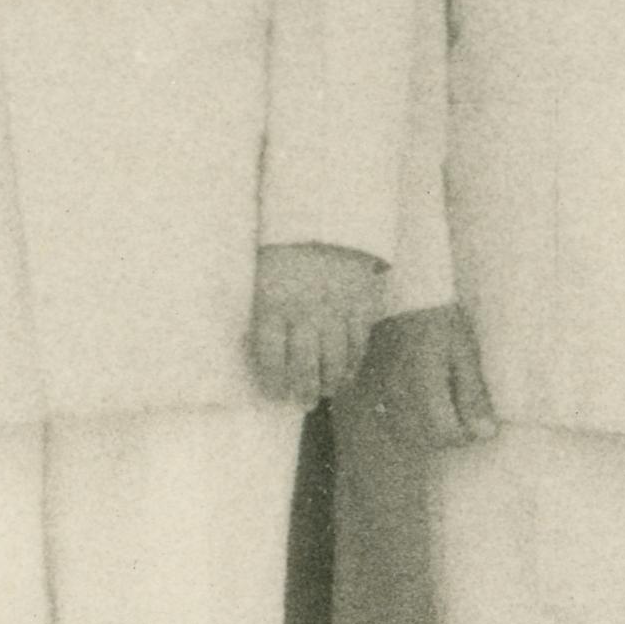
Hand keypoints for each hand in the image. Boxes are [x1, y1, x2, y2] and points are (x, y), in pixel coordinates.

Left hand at [249, 241, 385, 409]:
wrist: (327, 220)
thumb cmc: (287, 254)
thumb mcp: (264, 280)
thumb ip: (264, 315)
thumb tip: (264, 355)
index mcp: (273, 305)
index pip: (270, 357)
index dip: (272, 382)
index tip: (274, 395)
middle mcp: (304, 313)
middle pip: (303, 366)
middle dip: (303, 391)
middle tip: (303, 402)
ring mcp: (336, 311)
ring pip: (334, 361)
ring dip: (329, 383)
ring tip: (325, 391)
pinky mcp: (361, 307)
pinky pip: (358, 346)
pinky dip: (352, 365)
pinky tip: (346, 374)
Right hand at [357, 300, 493, 461]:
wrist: (405, 294)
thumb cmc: (441, 320)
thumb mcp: (465, 353)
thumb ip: (474, 396)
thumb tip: (485, 433)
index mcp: (424, 386)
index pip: (445, 434)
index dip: (465, 433)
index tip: (474, 417)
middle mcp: (398, 394)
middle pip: (424, 439)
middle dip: (446, 433)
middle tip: (459, 410)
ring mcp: (381, 392)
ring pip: (405, 433)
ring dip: (426, 430)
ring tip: (440, 406)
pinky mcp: (371, 387)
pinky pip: (389, 418)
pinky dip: (406, 420)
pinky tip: (417, 402)